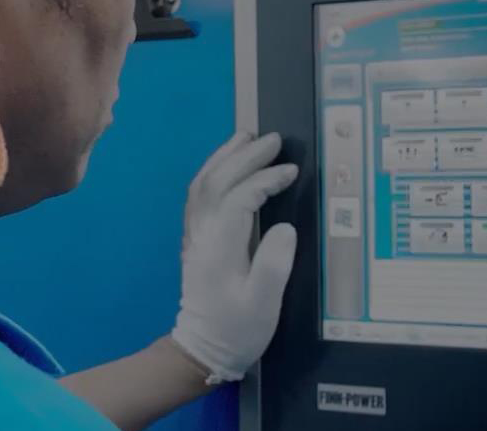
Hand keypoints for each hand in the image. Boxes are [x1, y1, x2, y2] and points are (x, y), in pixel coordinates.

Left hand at [169, 131, 298, 382]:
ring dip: (224, 158)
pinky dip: (213, 173)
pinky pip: (199, 196)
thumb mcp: (264, 304)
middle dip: (244, 157)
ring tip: (246, 137)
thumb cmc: (237, 330)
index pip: (239, 199)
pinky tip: (226, 165)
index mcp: (220, 249)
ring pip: (203, 185)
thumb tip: (284, 227)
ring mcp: (195, 236)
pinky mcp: (196, 240)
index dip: (264, 180)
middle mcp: (202, 235)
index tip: (291, 171)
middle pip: (216, 183)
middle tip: (273, 139)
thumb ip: (274, 264)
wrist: (202, 349)